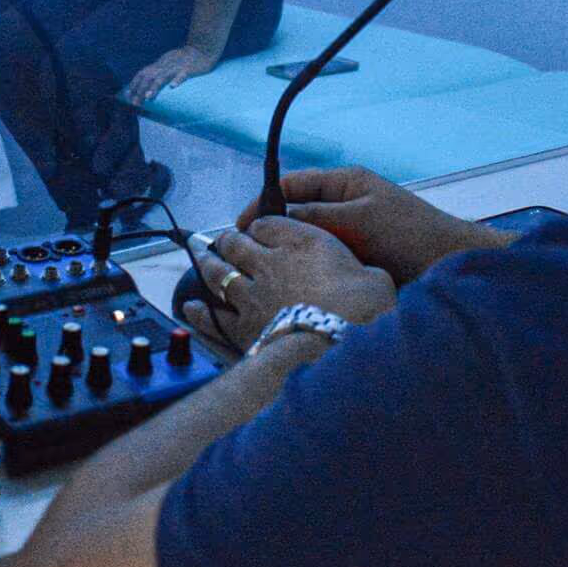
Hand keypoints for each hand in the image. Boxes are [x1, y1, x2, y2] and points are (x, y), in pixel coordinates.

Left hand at [126, 44, 218, 104]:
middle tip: (135, 103)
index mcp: (160, 65)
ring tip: (148, 97)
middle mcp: (165, 66)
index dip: (134, 84)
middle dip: (140, 90)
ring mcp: (177, 67)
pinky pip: (182, 74)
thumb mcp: (167, 62)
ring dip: (154, 86)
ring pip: (163, 76)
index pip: (143, 73)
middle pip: (149, 77)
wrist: (201, 49)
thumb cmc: (184, 59)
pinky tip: (173, 86)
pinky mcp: (189, 69)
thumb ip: (159, 71)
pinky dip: (177, 79)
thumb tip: (147, 82)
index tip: (127, 95)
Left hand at [178, 218, 394, 352]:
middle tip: (223, 239)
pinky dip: (200, 311)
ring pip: (219, 274)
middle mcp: (268, 263)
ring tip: (202, 259)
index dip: (261, 225)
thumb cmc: (364, 308)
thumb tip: (370, 278)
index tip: (259, 230)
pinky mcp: (241, 328)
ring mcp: (250, 295)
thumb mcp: (376, 279)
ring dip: (208, 265)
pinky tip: (191, 307)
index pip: (268, 224)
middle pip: (237, 244)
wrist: (338, 343)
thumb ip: (364, 272)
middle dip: (228, 240)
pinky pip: (213, 315)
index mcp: (300, 243)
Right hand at [235, 165, 510, 285]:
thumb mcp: (356, 219)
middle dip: (270, 232)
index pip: (290, 185)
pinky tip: (293, 285)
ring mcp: (350, 231)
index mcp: (344, 183)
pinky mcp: (356, 258)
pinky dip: (308, 269)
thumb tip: (271, 221)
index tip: (240, 227)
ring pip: (307, 240)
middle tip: (245, 255)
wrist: (451, 267)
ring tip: (263, 273)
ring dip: (289, 254)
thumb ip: (313, 217)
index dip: (262, 204)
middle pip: (295, 213)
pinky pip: (323, 259)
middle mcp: (344, 204)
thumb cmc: (408, 235)